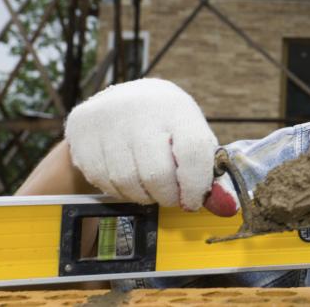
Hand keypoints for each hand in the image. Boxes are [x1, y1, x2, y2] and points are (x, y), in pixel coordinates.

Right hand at [64, 78, 238, 214]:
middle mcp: (140, 109)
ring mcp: (107, 121)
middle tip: (172, 196)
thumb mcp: (191, 137)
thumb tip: (228, 209)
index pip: (192, 151)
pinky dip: (120, 191)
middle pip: (157, 173)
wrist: (119, 101)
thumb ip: (208, 172)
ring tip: (151, 187)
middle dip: (168, 196)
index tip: (194, 200)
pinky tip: (128, 180)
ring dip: (144, 196)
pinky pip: (103, 181)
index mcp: (176, 107)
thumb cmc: (165, 126)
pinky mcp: (82, 135)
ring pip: (128, 183)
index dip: (196, 185)